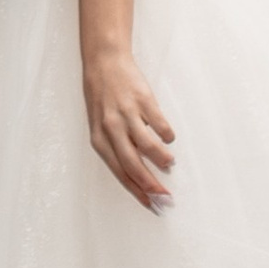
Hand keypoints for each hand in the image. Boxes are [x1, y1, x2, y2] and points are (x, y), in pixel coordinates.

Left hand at [82, 39, 174, 207]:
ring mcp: (127, 114)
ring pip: (148, 146)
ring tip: (168, 162)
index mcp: (99, 139)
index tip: (151, 204)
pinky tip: (167, 137)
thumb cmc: (103, 100)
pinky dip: (167, 136)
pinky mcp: (143, 100)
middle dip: (152, 185)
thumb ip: (117, 149)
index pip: (120, 173)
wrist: (104, 63)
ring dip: (162, 159)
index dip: (137, 191)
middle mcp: (111, 129)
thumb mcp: (101, 127)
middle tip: (166, 197)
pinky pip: (160, 125)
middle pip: (134, 166)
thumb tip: (140, 176)